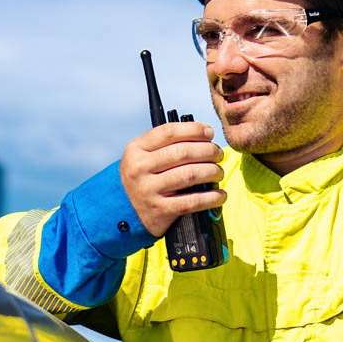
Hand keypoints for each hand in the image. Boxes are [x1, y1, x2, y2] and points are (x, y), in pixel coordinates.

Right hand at [120, 121, 225, 237]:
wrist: (122, 212)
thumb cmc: (142, 179)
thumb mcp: (142, 156)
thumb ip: (165, 144)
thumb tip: (204, 135)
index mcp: (136, 149)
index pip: (169, 132)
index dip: (194, 130)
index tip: (209, 132)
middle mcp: (139, 168)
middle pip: (182, 153)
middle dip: (208, 151)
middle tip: (218, 154)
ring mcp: (148, 190)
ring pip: (189, 175)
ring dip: (212, 172)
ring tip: (218, 172)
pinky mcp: (159, 210)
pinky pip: (192, 201)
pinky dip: (211, 198)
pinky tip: (220, 195)